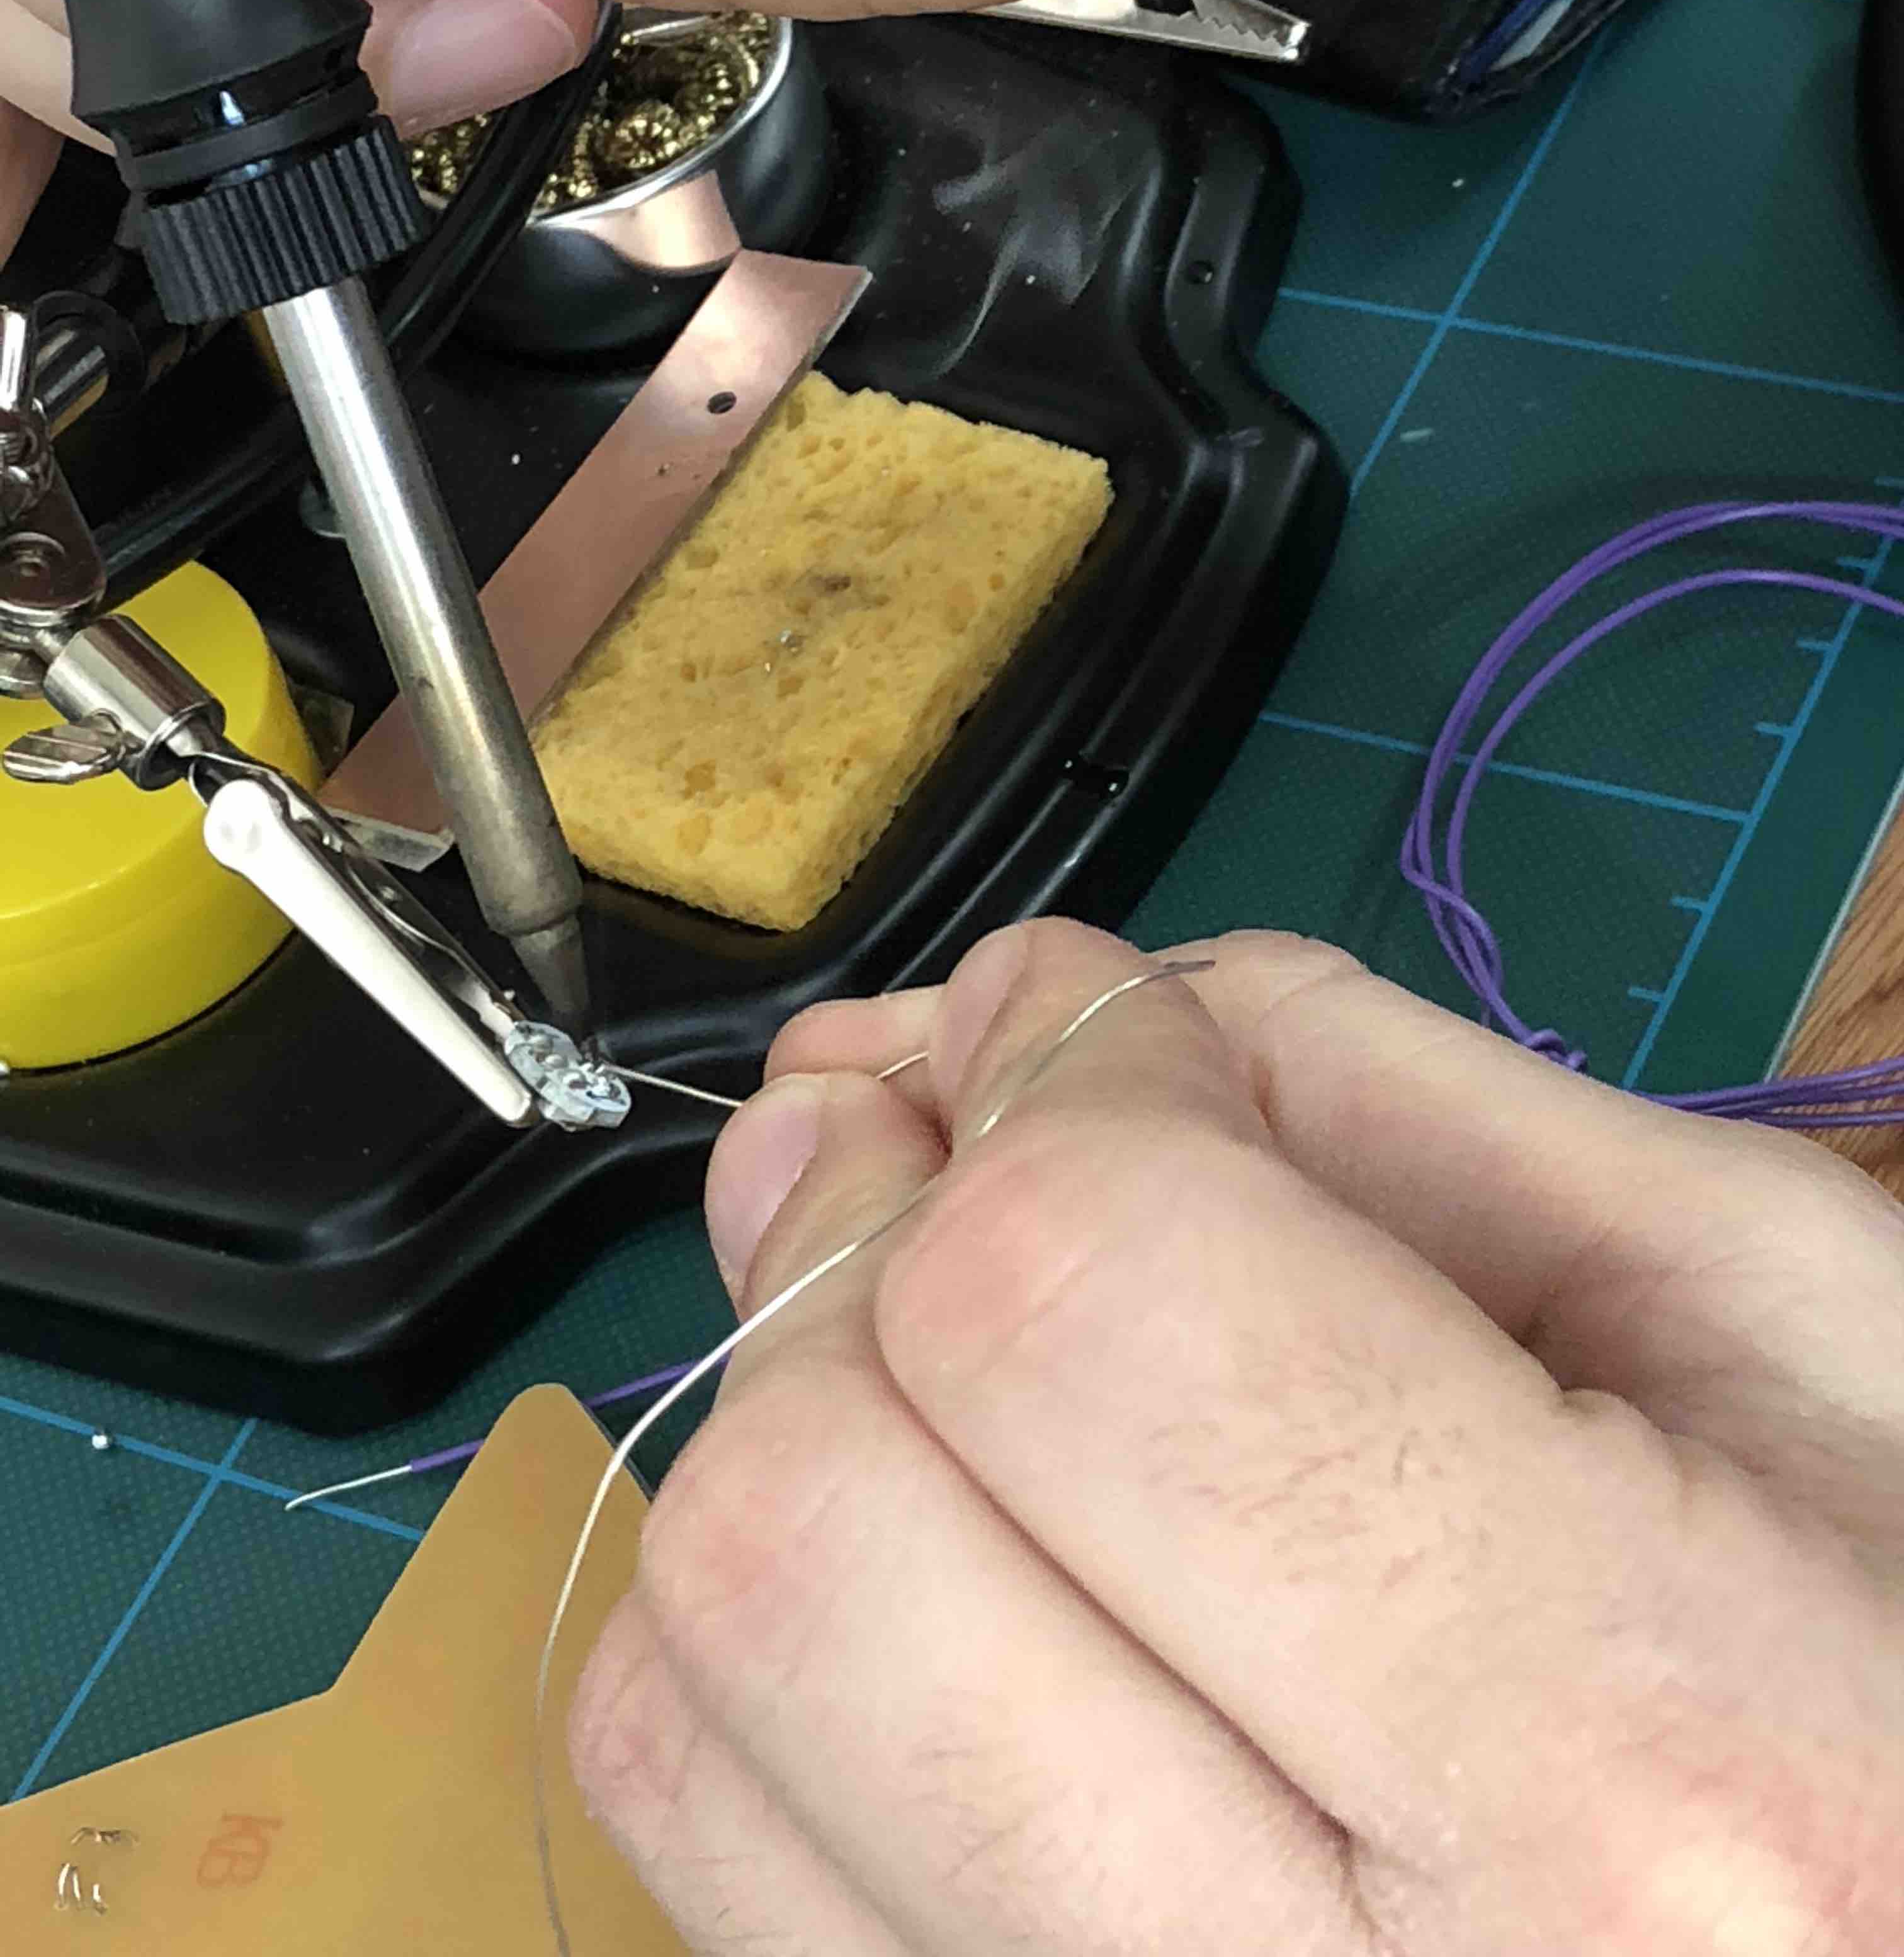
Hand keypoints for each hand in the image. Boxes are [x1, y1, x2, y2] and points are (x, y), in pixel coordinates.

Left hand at [573, 919, 1903, 1953]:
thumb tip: (1036, 1014)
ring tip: (951, 1335)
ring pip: (700, 1695)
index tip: (1105, 1025)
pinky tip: (950, 1555)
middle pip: (819, 1516)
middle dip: (865, 1234)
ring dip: (794, 1424)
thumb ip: (1411, 1120)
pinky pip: (717, 1854)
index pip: (1086, 1300)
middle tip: (962, 1134)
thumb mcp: (1788, 1337)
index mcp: (1632, 1769)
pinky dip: (771, 1639)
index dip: (1061, 1074)